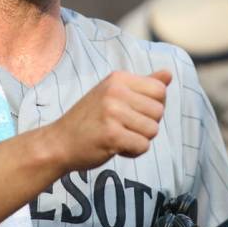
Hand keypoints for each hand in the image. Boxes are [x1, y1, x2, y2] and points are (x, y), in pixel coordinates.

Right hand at [47, 69, 171, 171]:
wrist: (58, 142)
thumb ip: (143, 85)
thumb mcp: (113, 94)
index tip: (133, 113)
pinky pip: (143, 146)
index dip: (152, 107)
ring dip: (139, 139)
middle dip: (146, 125)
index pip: (159, 90)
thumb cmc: (89, 119)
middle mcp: (115, 91)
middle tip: (122, 127)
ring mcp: (112, 113)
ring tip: (117, 136)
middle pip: (159, 112)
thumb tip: (169, 74)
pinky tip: (114, 147)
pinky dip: (132, 152)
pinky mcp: (111, 135)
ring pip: (153, 130)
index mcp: (118, 78)